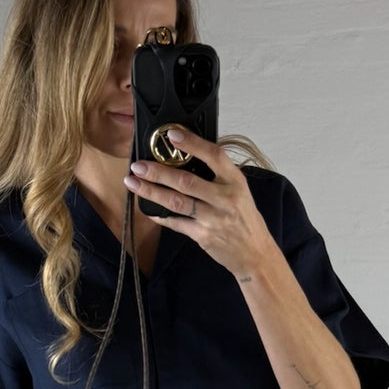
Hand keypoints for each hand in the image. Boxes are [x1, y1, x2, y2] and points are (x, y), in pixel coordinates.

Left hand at [122, 127, 278, 275]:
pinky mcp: (203, 236)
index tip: (172, 135)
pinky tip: (147, 209)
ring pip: (177, 202)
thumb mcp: (239, 191)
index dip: (193, 143)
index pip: (214, 156)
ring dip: (152, 191)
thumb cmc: (244, 219)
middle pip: (186, 181)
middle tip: (138, 165)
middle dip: (158, 172)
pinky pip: (177, 223)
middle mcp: (225, 199)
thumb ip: (218, 176)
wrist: (255, 253)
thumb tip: (186, 156)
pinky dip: (160, 216)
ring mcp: (213, 219)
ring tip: (133, 183)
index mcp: (235, 181)